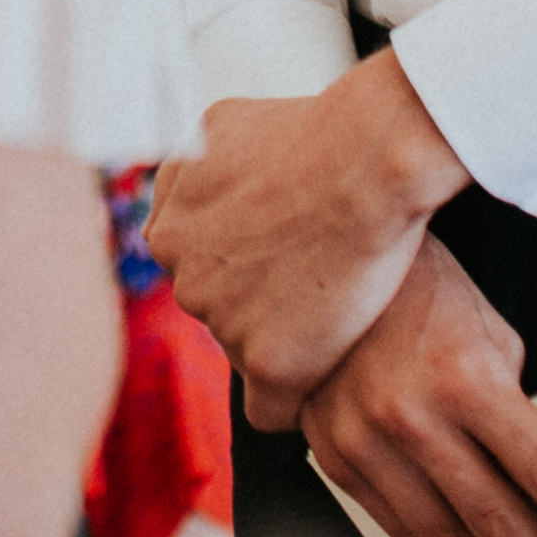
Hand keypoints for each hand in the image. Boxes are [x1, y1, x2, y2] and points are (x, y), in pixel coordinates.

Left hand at [147, 53, 464, 412]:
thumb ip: (203, 174)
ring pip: (248, 351)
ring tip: (338, 306)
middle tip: (316, 276)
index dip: (247, 260)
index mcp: (167, 223)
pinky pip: (271, 406)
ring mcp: (219, 318)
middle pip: (220, 308)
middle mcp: (180, 271)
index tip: (284, 251)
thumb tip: (198, 179)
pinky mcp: (265, 361)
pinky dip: (298, 394)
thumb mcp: (227, 129)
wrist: (369, 157)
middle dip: (261, 298)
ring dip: (286, 340)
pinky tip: (330, 368)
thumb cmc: (318, 132)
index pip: (198, 264)